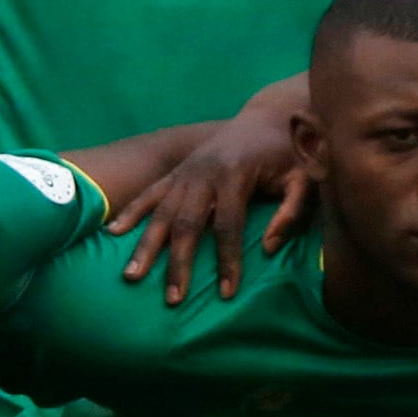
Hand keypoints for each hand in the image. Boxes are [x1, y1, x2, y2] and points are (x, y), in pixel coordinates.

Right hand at [104, 91, 313, 301]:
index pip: (228, 226)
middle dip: (178, 263)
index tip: (226, 293)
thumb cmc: (289, 154)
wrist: (267, 118)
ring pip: (160, 212)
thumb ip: (291, 211)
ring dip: (146, 245)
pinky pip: (149, 194)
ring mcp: (185, 172)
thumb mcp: (304, 177)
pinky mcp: (176, 172)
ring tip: (132, 275)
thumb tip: (267, 248)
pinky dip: (130, 213)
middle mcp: (203, 173)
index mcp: (235, 175)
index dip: (227, 260)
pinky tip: (113, 233)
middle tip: (172, 298)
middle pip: (186, 223)